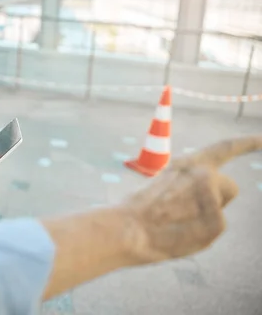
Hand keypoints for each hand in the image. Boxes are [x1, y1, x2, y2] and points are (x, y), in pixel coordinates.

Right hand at [124, 136, 261, 263]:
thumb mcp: (164, 192)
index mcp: (186, 165)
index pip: (224, 148)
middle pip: (230, 187)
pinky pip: (219, 225)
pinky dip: (202, 233)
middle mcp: (200, 170)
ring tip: (177, 221)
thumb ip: (192, 190)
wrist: (128, 229)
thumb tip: (208, 200)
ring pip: (223, 205)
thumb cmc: (141, 217)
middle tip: (185, 212)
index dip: (248, 143)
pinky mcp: (214, 207)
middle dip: (219, 200)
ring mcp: (207, 185)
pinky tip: (179, 230)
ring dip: (208, 216)